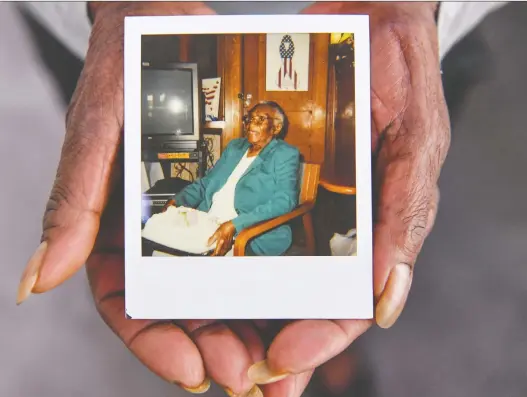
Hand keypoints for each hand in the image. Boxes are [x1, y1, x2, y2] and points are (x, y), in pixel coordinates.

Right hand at [15, 2, 270, 395]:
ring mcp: (194, 216)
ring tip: (274, 357)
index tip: (192, 373)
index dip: (155, 346)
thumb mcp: (97, 133)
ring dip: (243, 325)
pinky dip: (267, 279)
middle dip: (210, 346)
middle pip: (180, 307)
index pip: (128, 305)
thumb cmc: (121, 71)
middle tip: (246, 374)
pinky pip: (248, 247)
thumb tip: (35, 281)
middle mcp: (156, 230)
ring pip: (219, 288)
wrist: (162, 22)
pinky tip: (291, 300)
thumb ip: (71, 205)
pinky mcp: (228, 194)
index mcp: (115, 228)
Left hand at [239, 2, 449, 395]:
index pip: (351, 301)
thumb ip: (406, 216)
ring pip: (269, 272)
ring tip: (208, 346)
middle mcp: (336, 221)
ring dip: (242, 312)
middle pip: (303, 299)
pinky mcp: (274, 172)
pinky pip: (245, 219)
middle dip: (272, 342)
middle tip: (238, 376)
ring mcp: (304, 199)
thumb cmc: (399, 75)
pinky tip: (197, 279)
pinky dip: (223, 252)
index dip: (321, 337)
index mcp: (376, 225)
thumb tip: (386, 300)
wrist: (367, 16)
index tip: (284, 360)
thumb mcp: (415, 141)